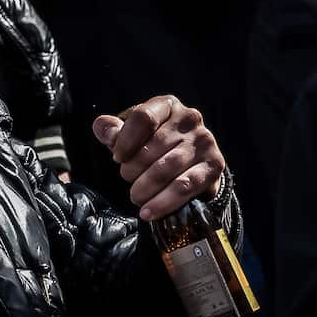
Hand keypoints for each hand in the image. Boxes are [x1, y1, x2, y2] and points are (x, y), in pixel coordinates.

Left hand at [92, 95, 225, 220]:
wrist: (193, 164)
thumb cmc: (155, 145)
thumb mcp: (132, 135)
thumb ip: (113, 131)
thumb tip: (102, 128)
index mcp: (167, 105)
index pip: (143, 117)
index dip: (126, 140)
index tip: (117, 158)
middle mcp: (190, 118)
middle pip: (154, 146)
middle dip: (134, 168)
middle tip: (127, 179)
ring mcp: (204, 141)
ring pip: (167, 168)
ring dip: (146, 187)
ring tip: (135, 197)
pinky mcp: (214, 165)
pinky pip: (184, 187)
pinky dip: (163, 202)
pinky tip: (148, 211)